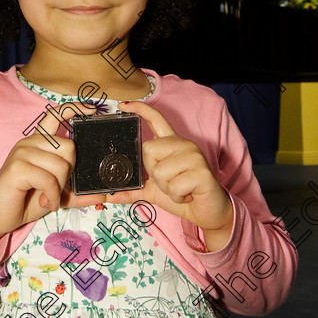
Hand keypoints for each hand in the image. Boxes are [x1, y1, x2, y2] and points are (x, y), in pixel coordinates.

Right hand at [0, 103, 105, 260]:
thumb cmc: (24, 201)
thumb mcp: (55, 194)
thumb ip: (77, 192)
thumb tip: (104, 195)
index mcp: (38, 142)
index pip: (55, 115)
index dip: (74, 108)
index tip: (91, 109)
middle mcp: (30, 142)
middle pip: (69, 147)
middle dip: (68, 173)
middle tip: (56, 188)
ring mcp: (22, 152)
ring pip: (61, 165)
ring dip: (58, 189)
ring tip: (48, 198)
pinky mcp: (17, 167)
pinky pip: (48, 179)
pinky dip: (52, 196)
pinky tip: (44, 202)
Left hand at [103, 102, 233, 251]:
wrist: (208, 213)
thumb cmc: (183, 196)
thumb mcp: (154, 192)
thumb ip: (134, 189)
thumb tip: (109, 195)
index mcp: (172, 144)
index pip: (156, 120)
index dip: (140, 110)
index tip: (124, 105)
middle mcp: (183, 144)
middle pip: (148, 149)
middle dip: (153, 172)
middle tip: (169, 181)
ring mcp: (194, 156)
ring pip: (160, 171)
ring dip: (166, 188)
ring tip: (180, 189)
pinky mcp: (201, 172)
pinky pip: (174, 186)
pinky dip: (177, 196)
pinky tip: (188, 194)